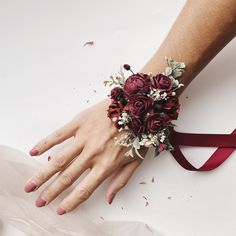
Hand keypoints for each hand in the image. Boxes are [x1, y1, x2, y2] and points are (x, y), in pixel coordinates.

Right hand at [24, 98, 146, 214]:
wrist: (137, 105)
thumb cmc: (138, 133)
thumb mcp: (136, 160)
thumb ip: (122, 180)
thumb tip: (109, 198)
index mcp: (107, 164)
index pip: (85, 189)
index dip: (72, 201)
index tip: (60, 210)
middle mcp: (93, 154)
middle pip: (68, 177)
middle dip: (51, 192)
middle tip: (39, 202)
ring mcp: (84, 137)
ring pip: (59, 159)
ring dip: (43, 174)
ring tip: (30, 185)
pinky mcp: (80, 123)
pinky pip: (59, 135)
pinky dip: (45, 144)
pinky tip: (33, 152)